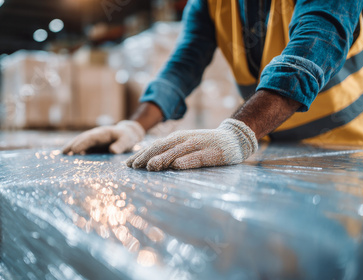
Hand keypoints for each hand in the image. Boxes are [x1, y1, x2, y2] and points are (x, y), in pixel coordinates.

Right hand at [63, 120, 145, 154]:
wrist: (127, 134)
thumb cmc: (127, 137)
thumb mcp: (127, 140)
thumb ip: (121, 145)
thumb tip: (112, 151)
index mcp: (102, 133)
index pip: (90, 138)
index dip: (82, 143)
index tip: (74, 149)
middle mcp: (95, 136)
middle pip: (81, 139)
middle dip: (72, 145)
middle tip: (63, 152)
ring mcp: (92, 141)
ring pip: (80, 142)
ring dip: (71, 147)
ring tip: (62, 154)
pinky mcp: (93, 146)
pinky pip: (82, 148)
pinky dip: (75, 151)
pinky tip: (69, 158)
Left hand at [126, 118, 257, 170]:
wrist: (234, 137)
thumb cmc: (206, 144)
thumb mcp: (186, 147)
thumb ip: (171, 153)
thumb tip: (150, 164)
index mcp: (177, 138)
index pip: (155, 146)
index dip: (141, 154)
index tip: (127, 165)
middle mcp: (185, 139)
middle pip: (162, 147)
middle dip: (146, 156)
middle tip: (133, 167)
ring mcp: (198, 145)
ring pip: (177, 151)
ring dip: (162, 158)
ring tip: (149, 167)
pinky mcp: (212, 153)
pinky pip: (198, 157)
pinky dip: (187, 161)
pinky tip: (177, 166)